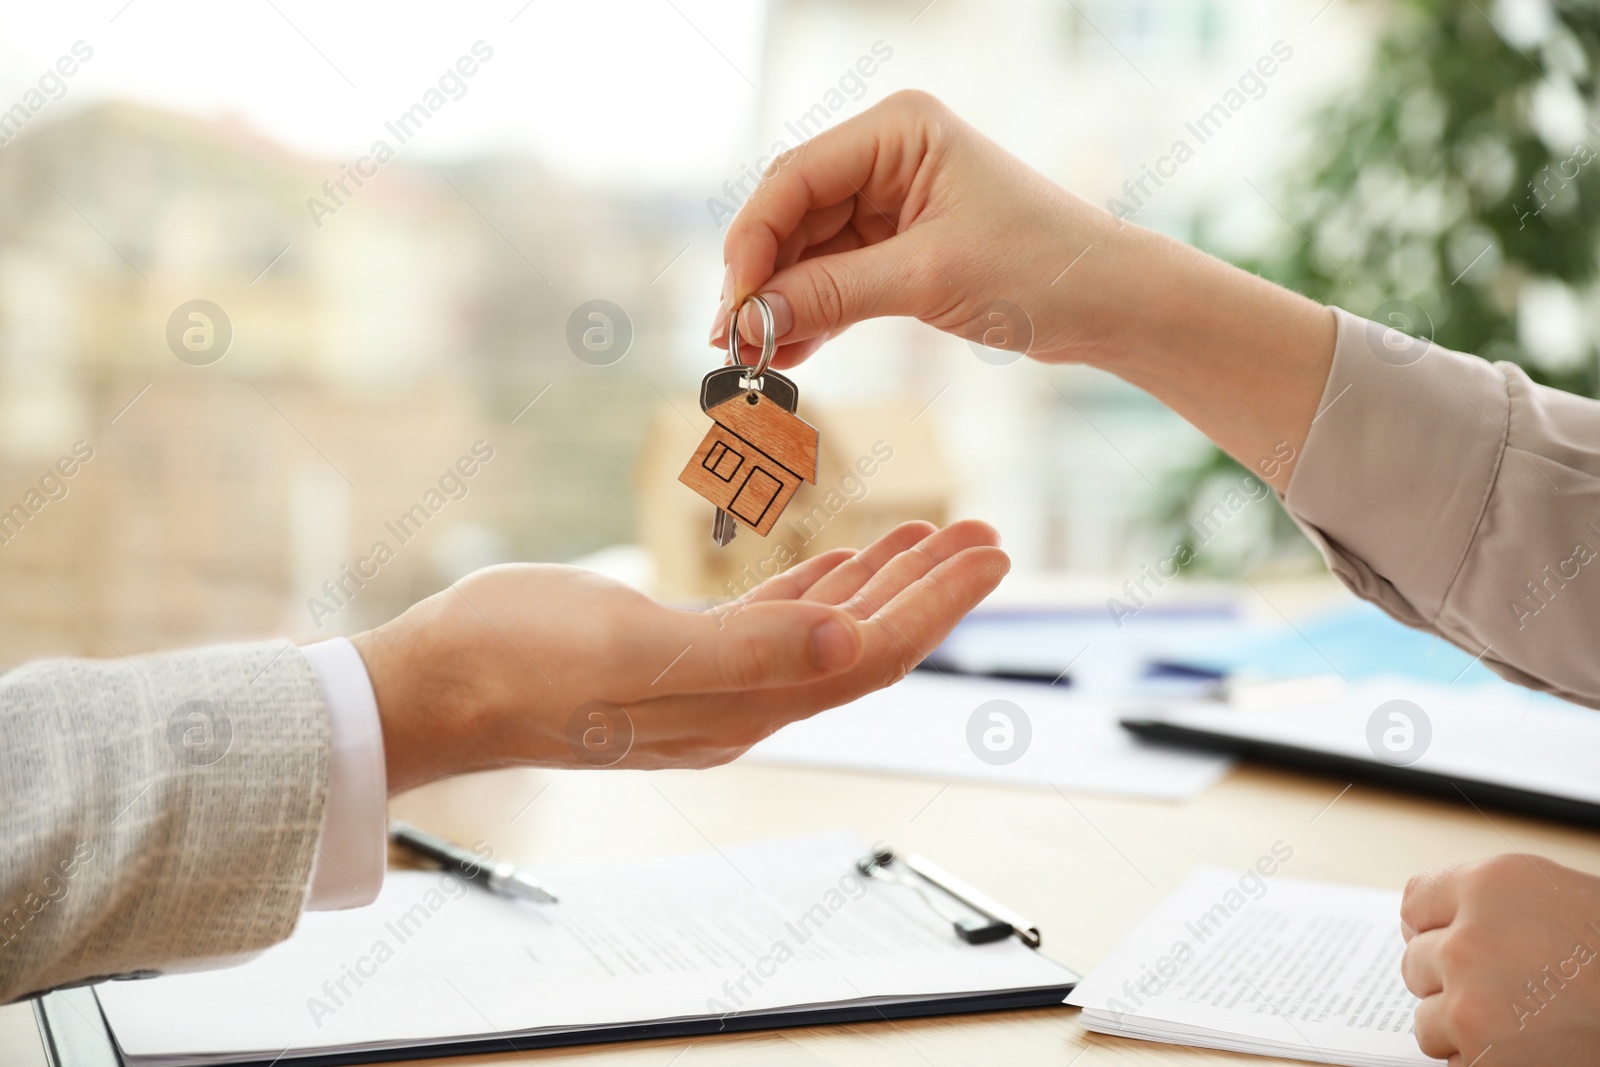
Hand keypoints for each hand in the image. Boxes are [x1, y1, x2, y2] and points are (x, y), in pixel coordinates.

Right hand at [352, 520, 1006, 792]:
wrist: (437, 684)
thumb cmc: (519, 663)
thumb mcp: (634, 650)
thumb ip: (748, 651)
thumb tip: (852, 647)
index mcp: (745, 703)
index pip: (871, 656)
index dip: (937, 607)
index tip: (990, 555)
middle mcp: (743, 700)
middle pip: (865, 643)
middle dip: (931, 590)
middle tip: (987, 535)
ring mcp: (712, 681)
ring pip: (827, 629)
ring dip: (884, 581)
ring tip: (934, 533)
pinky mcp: (678, 655)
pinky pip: (775, 620)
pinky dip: (820, 586)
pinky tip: (844, 558)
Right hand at [714, 89, 1113, 367]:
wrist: (1110, 304)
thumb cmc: (1042, 268)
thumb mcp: (928, 279)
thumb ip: (833, 293)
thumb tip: (753, 319)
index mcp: (898, 130)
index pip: (795, 177)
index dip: (754, 240)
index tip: (735, 303)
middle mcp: (889, 156)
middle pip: (792, 214)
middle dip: (762, 278)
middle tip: (732, 339)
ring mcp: (893, 201)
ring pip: (808, 251)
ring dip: (782, 303)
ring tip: (752, 356)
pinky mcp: (901, 246)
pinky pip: (836, 277)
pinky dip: (813, 312)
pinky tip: (790, 351)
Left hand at [1400, 854, 1599, 1064]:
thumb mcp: (1556, 897)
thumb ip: (1489, 903)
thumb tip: (1426, 926)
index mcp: (1491, 886)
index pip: (1415, 903)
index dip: (1436, 928)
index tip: (1454, 944)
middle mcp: (1471, 940)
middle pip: (1415, 961)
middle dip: (1452, 979)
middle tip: (1511, 993)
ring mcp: (1472, 1004)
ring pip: (1428, 1018)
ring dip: (1463, 1029)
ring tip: (1526, 1027)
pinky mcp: (1483, 1060)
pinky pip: (1452, 1064)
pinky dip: (1481, 1064)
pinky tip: (1529, 1053)